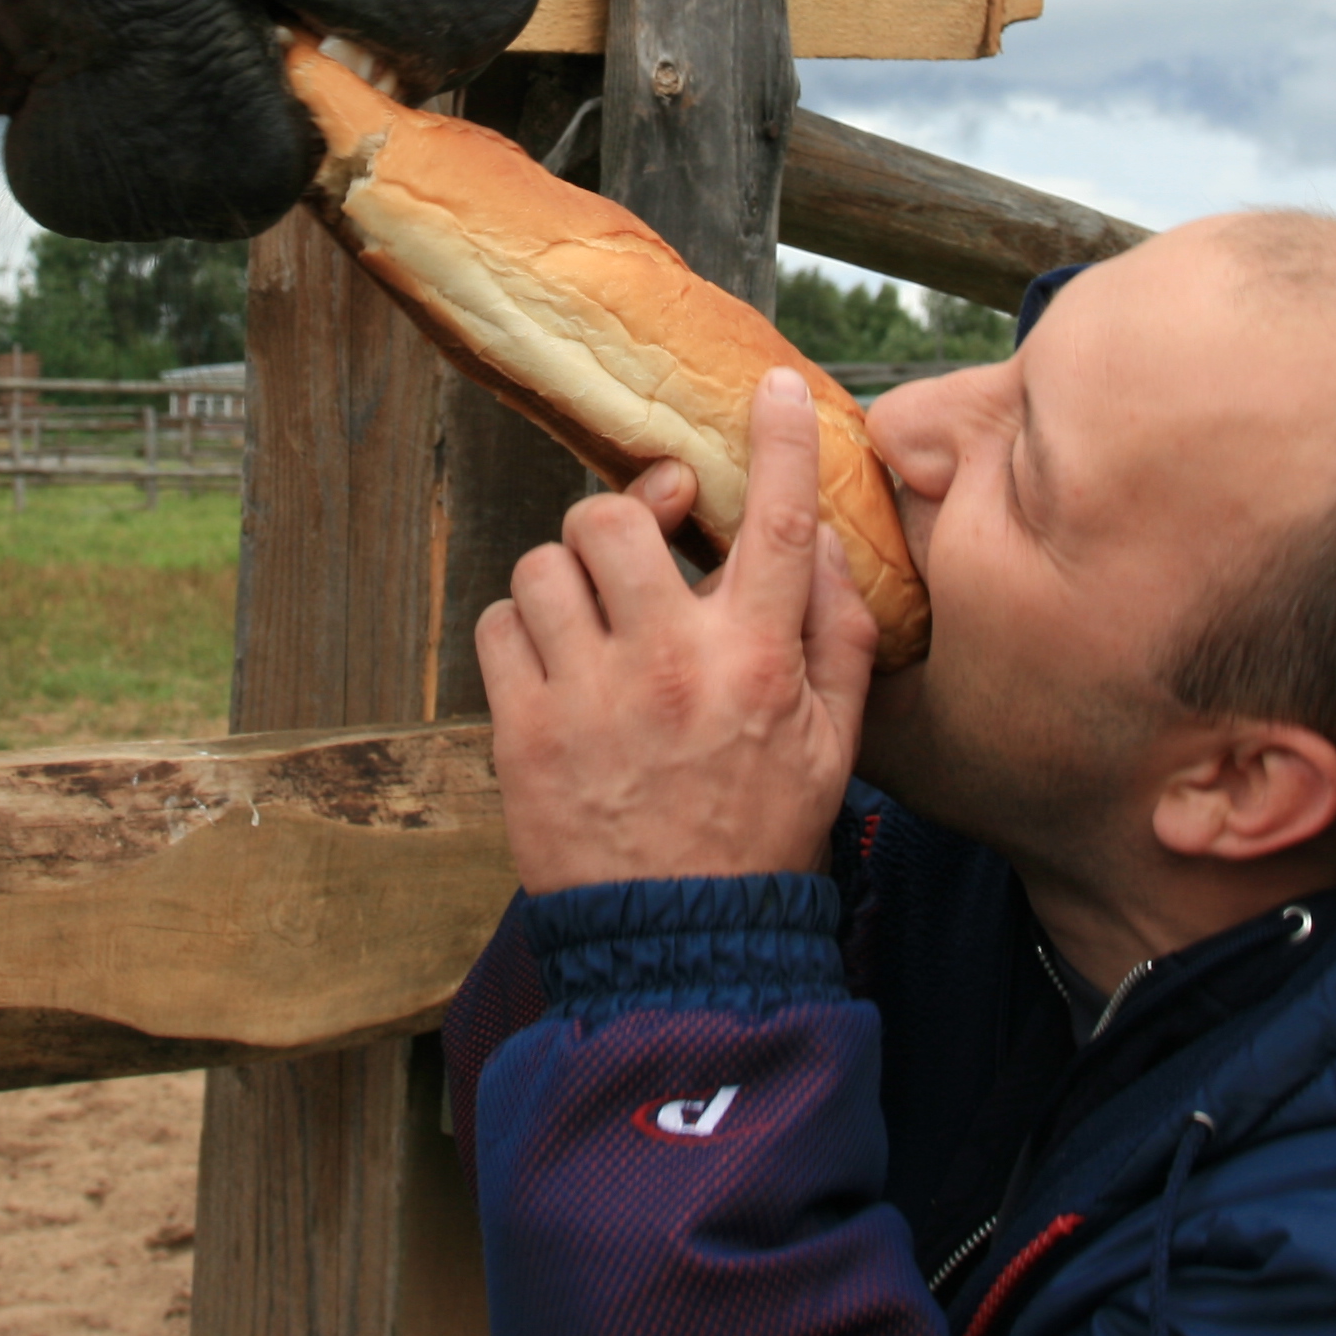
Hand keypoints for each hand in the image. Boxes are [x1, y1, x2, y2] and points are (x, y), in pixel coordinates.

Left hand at [473, 368, 879, 892]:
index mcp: (757, 664)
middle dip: (623, 514)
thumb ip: (837, 636)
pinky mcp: (524, 731)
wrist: (679, 946)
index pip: (776, 525)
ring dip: (566, 577)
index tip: (776, 389)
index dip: (779, 444)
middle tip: (641, 537)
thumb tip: (824, 543)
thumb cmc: (759, 836)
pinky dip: (518, 630)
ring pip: (545, 564)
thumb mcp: (833, 743)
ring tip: (592, 618)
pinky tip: (553, 664)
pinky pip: (498, 625)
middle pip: (616, 518)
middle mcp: (671, 666)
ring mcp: (589, 697)